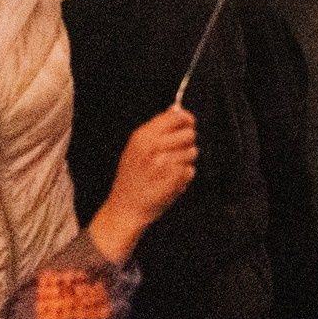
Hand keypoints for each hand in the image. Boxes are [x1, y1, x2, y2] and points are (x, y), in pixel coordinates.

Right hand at [85, 105, 198, 262]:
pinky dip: (184, 177)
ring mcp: (165, 162)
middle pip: (190, 134)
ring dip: (185, 162)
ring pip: (193, 152)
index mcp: (143, 136)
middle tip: (173, 155)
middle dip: (186, 143)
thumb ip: (158, 128)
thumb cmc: (131, 178)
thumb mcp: (136, 148)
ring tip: (167, 171)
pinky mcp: (175, 178)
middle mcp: (154, 146)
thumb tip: (175, 108)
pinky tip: (169, 182)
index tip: (187, 125)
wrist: (124, 209)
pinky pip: (191, 170)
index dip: (186, 120)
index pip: (177, 117)